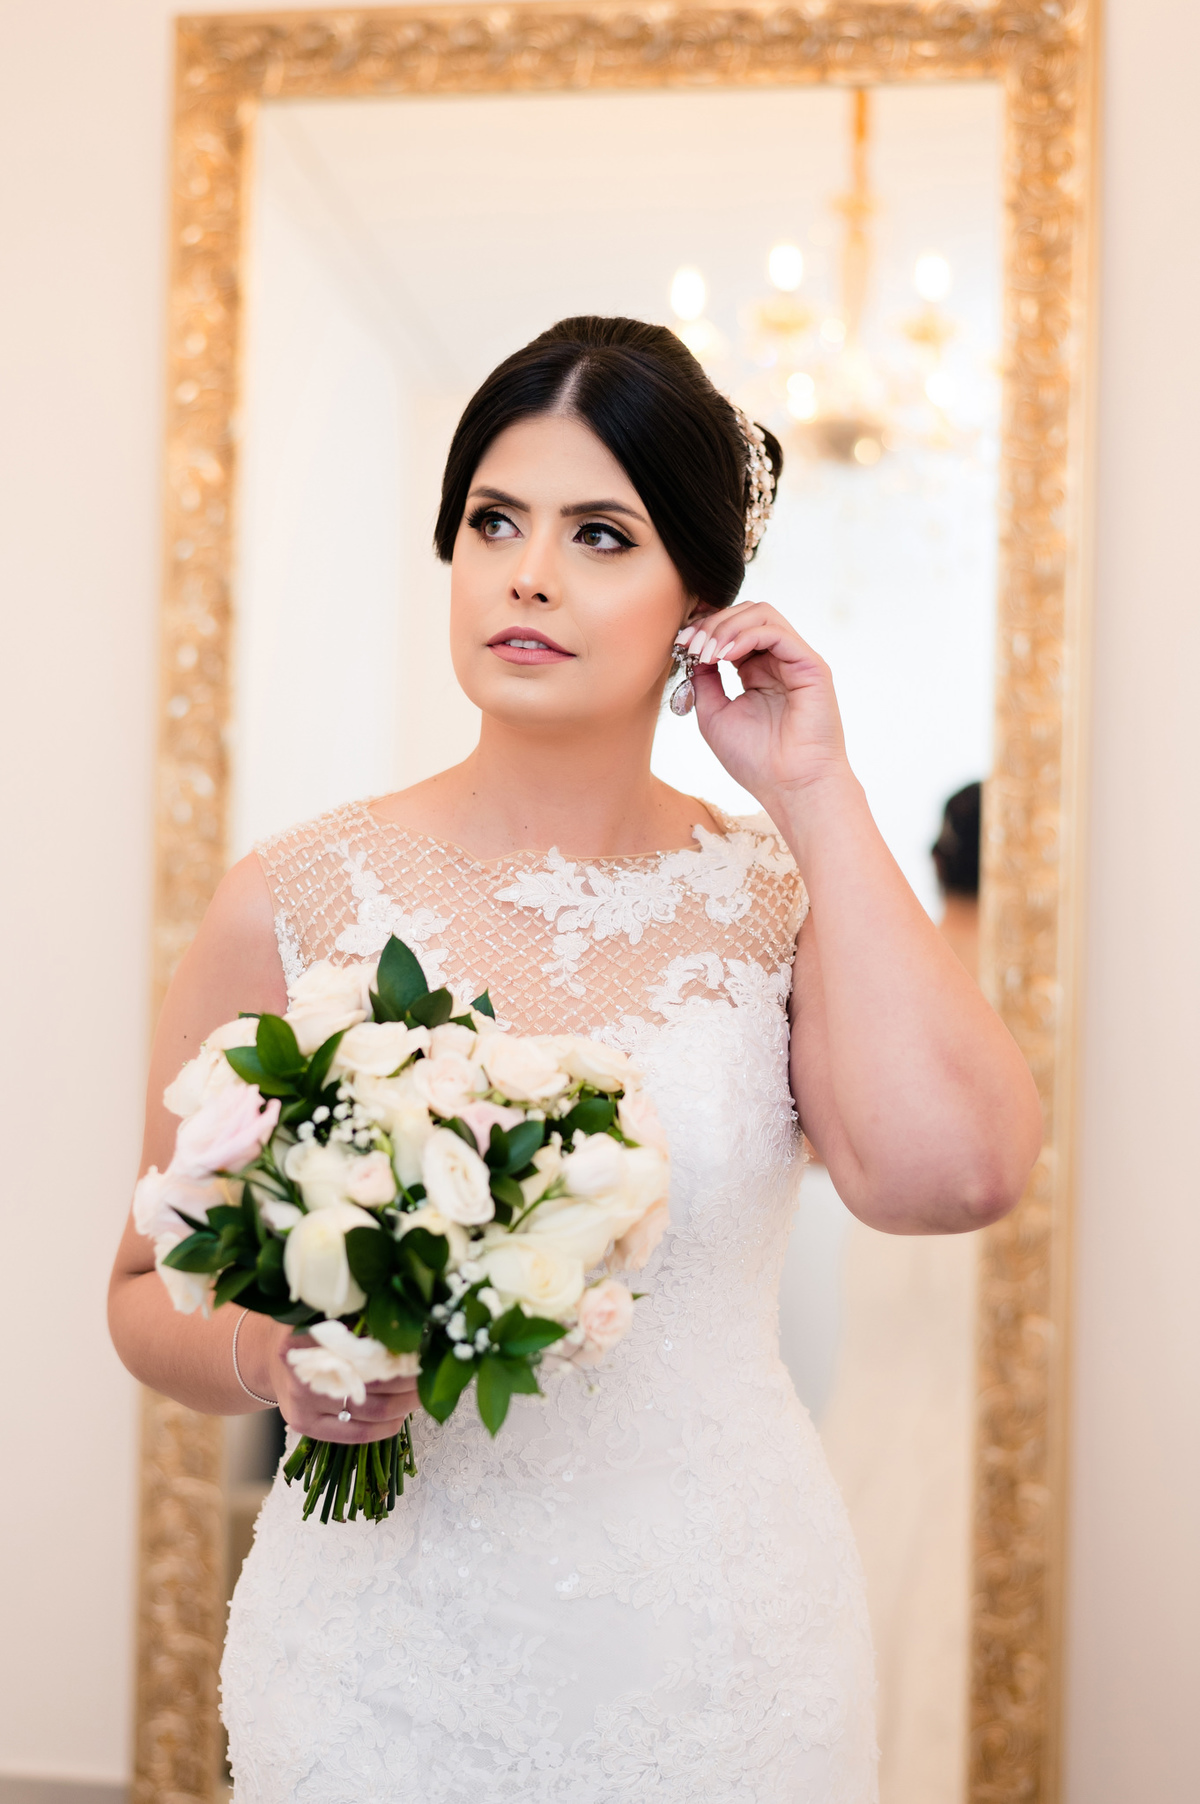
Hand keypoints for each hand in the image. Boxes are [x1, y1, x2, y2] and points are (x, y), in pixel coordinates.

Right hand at [266, 1328, 420, 1444]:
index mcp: (306, 1336)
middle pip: (371, 1380)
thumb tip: (408, 1318)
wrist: (269, 1359)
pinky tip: (401, 1416)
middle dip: (409, 1378)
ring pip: (370, 1410)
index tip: (423, 1347)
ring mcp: (302, 1403)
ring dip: (405, 1403)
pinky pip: (355, 1434)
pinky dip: (385, 1427)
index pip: (362, 1347)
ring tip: (423, 1393)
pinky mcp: (305, 1426)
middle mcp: (302, 1372)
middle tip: (432, 1371)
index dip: (397, 1350)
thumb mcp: (324, 1313)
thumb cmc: (310, 1331)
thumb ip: (357, 1315)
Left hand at [677, 604, 849, 805]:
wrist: (790, 788)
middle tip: (689, 644)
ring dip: (726, 626)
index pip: (732, 630)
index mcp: (757, 672)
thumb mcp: (714, 714)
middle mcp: (778, 662)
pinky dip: (745, 636)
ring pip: (762, 614)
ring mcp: (796, 661)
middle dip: (712, 623)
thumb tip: (691, 651)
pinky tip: (724, 655)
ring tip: (706, 651)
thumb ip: (704, 680)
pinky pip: (776, 632)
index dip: (704, 629)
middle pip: (746, 614)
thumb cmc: (755, 761)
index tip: (680, 643)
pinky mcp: (811, 666)